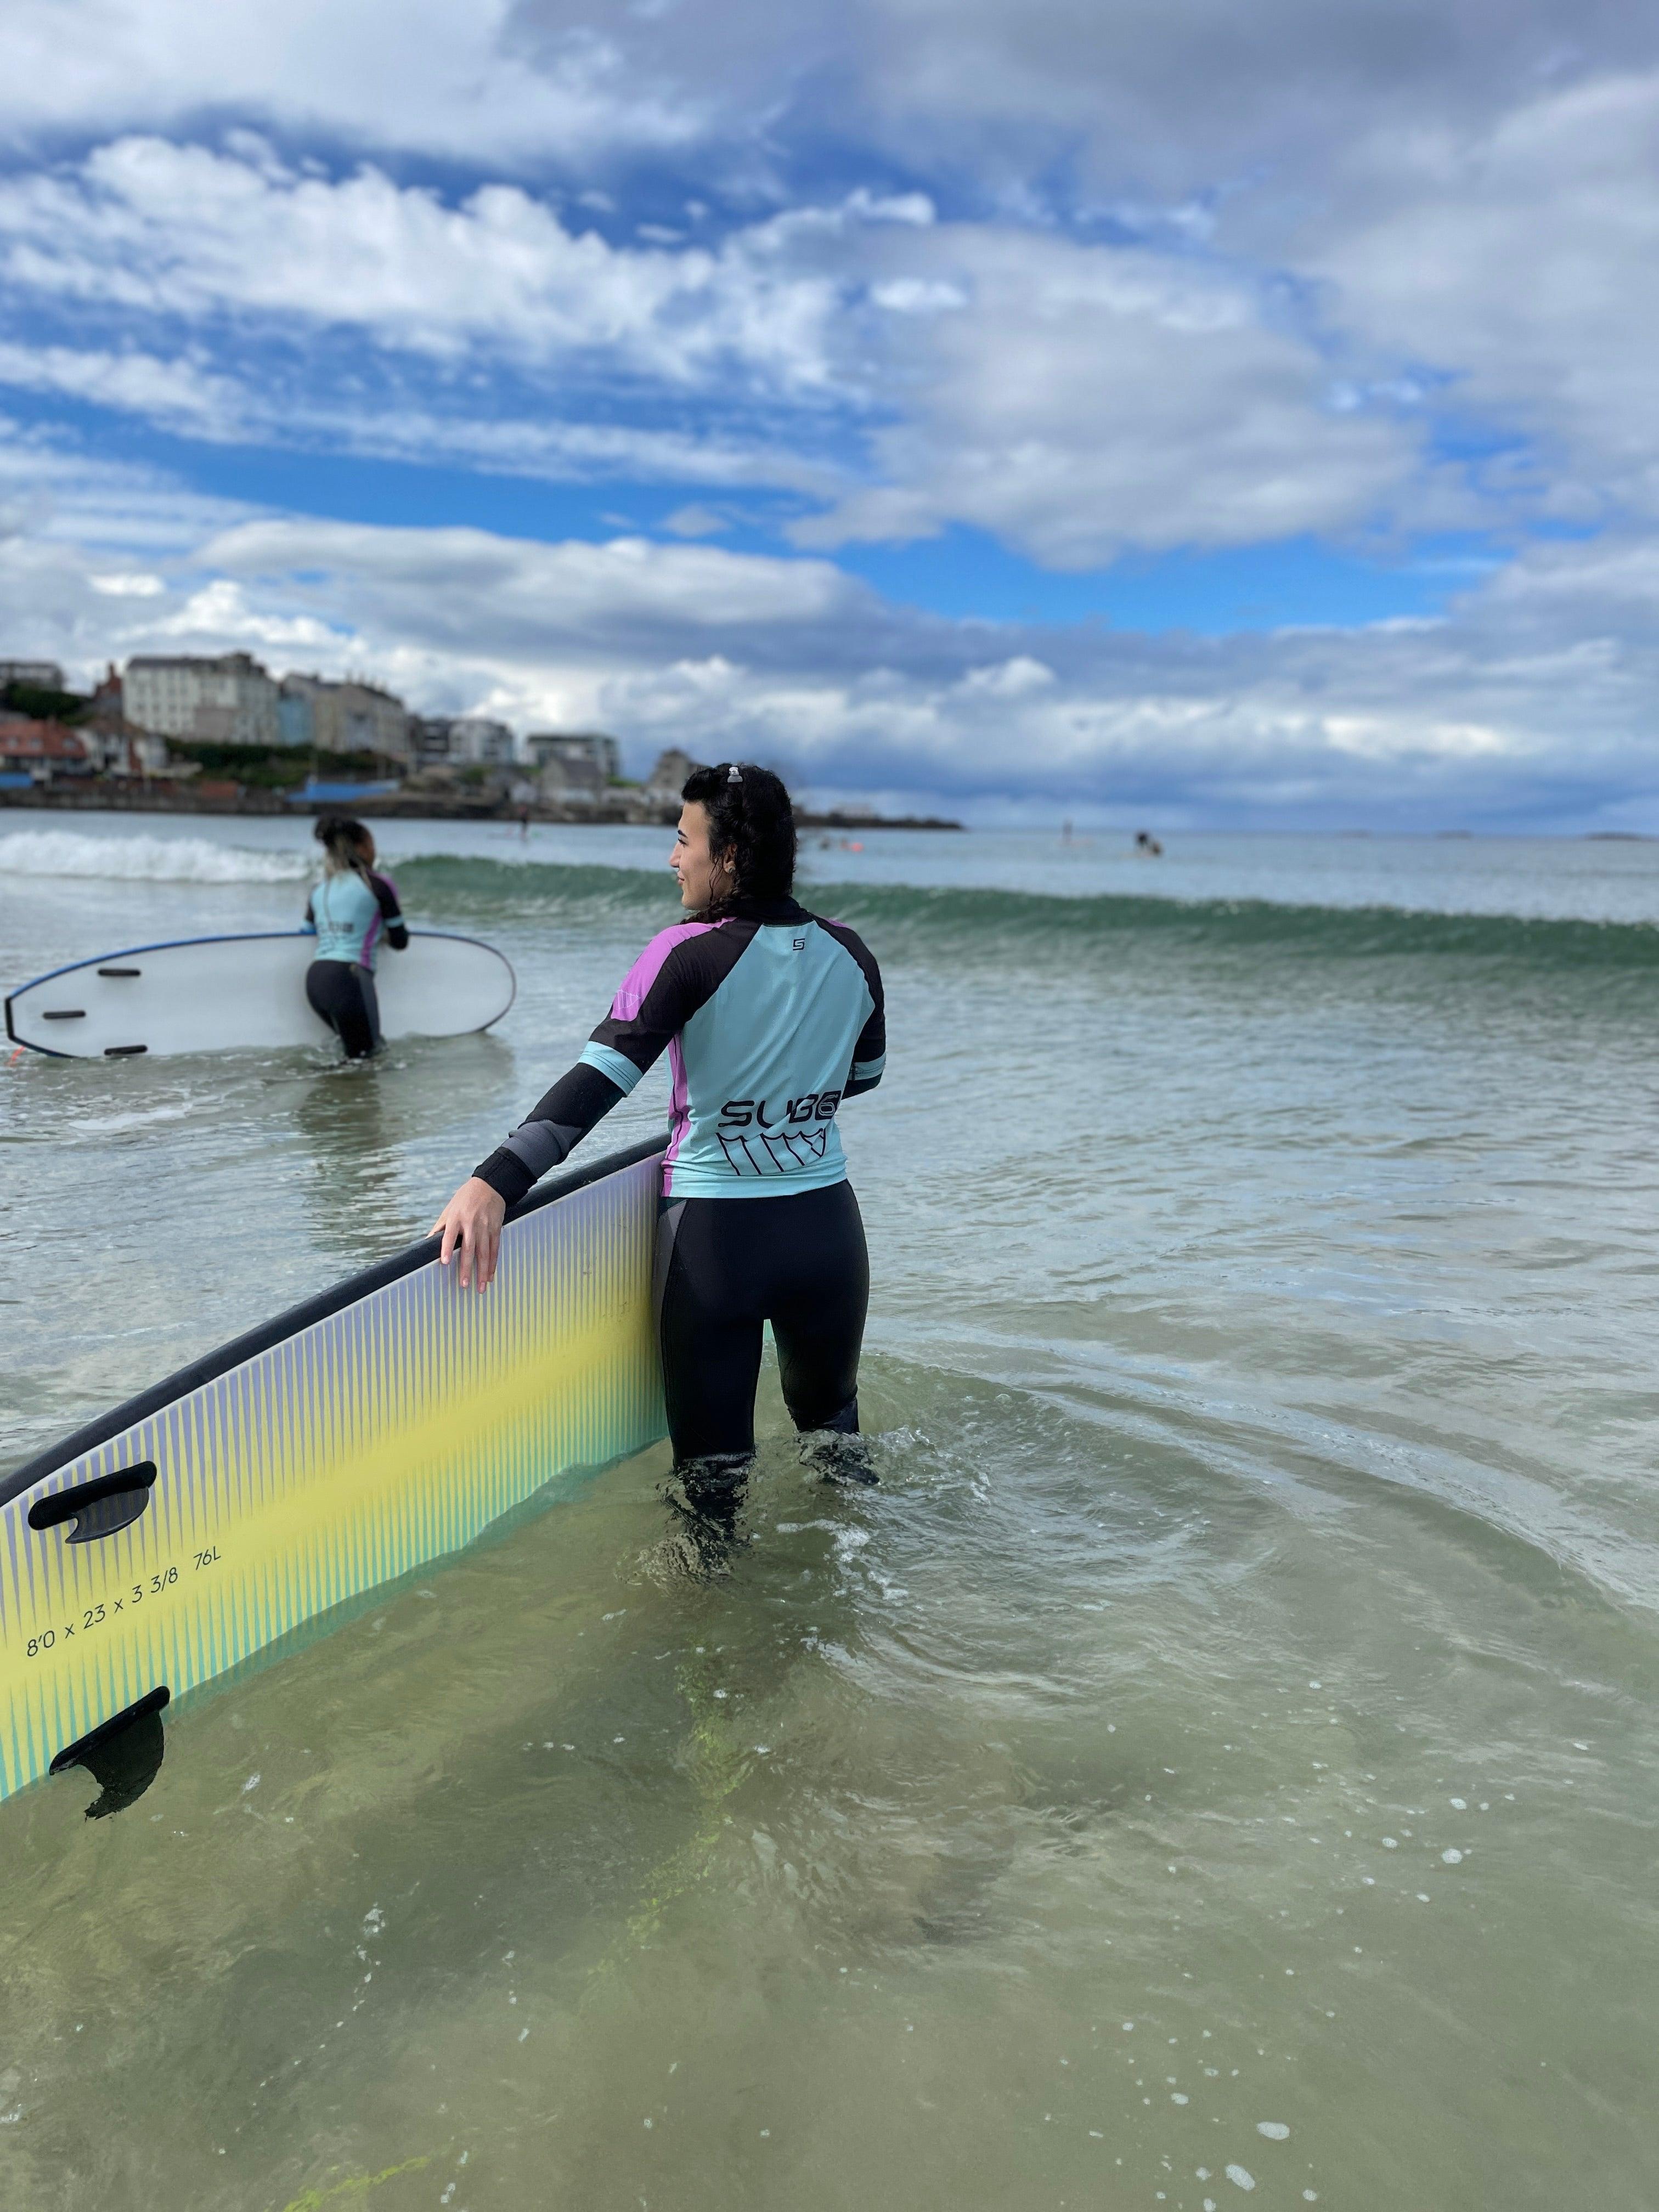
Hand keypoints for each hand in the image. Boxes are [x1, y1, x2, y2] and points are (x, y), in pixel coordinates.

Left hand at [431, 1176, 506, 1291]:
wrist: (490, 1185)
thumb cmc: (465, 1198)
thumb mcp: (449, 1209)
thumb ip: (440, 1227)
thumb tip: (427, 1242)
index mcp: (456, 1217)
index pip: (450, 1235)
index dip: (447, 1248)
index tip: (445, 1262)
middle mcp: (471, 1223)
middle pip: (469, 1248)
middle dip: (467, 1267)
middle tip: (464, 1284)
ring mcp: (485, 1226)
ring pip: (484, 1252)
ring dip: (483, 1271)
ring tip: (481, 1287)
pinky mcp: (496, 1228)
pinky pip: (495, 1249)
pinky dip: (493, 1264)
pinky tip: (491, 1275)